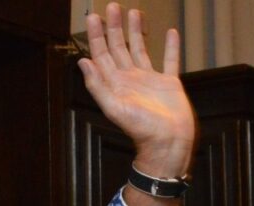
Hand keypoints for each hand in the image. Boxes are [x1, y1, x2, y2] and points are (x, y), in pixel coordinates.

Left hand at [77, 3, 194, 176]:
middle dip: (114, 27)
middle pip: (119, 48)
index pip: (102, 54)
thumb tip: (83, 62)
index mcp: (115, 84)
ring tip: (134, 13)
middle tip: (113, 6)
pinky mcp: (169, 84)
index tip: (94, 17)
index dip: (96, 36)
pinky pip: (169, 61)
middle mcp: (130, 79)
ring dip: (136, 32)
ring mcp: (149, 80)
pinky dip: (170, 47)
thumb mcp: (114, 107)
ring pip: (141, 50)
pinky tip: (170, 33)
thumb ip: (97, 85)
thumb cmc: (141, 129)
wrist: (168, 142)